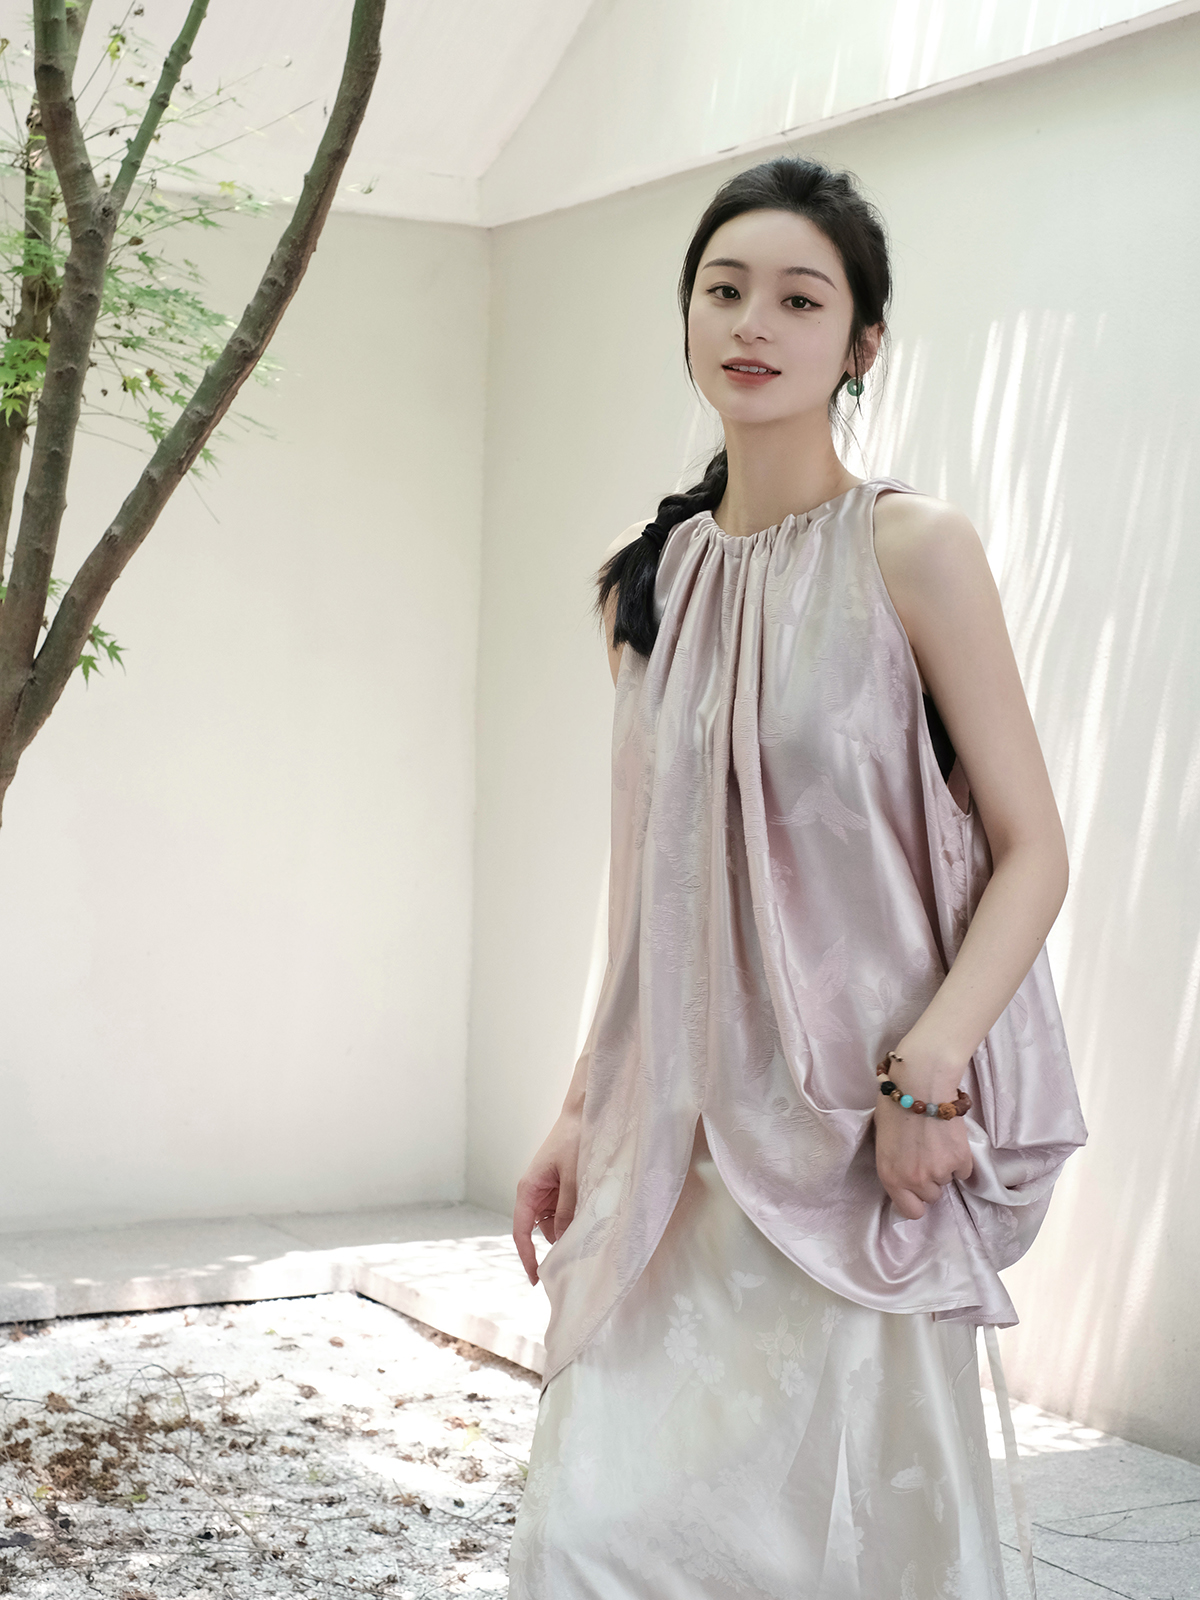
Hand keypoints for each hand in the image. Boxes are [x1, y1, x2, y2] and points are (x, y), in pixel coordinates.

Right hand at [512, 1112, 581, 1285]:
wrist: (584, 1113)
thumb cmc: (574, 1139)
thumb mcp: (574, 1178)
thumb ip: (569, 1210)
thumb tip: (564, 1242)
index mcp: (529, 1190)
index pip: (521, 1232)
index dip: (528, 1257)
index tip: (538, 1279)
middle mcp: (535, 1193)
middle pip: (543, 1231)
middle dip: (560, 1241)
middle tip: (585, 1251)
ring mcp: (549, 1191)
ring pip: (558, 1223)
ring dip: (573, 1226)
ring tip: (595, 1222)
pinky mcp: (562, 1188)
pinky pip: (567, 1211)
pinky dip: (578, 1216)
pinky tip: (595, 1211)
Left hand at [872, 1093, 972, 1219]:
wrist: (919, 1084)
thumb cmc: (894, 1106)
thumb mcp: (883, 1143)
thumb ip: (894, 1166)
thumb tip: (906, 1176)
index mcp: (891, 1177)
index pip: (911, 1211)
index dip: (915, 1201)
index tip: (917, 1189)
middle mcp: (915, 1180)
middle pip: (931, 1196)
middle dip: (930, 1180)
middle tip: (926, 1155)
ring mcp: (939, 1171)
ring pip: (947, 1181)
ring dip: (944, 1167)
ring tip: (936, 1142)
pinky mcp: (961, 1160)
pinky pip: (964, 1171)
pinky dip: (960, 1160)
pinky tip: (949, 1140)